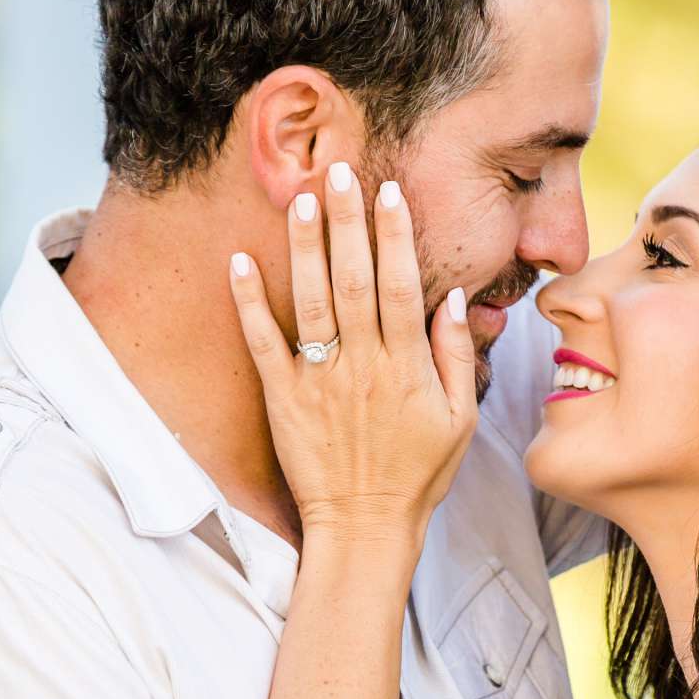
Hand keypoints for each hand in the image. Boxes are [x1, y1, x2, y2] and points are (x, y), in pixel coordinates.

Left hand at [229, 162, 477, 543]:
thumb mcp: (460, 419)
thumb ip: (456, 355)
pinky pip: (263, 343)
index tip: (388, 192)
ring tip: (299, 198)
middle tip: (339, 171)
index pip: (402, 287)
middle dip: (347, 222)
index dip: (395, 236)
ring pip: (311, 302)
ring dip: (304, 247)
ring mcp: (320, 381)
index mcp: (407, 367)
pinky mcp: (283, 399)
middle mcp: (363, 366)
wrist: (365, 528)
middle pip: (355, 281)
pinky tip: (238, 260)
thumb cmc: (418, 474)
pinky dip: (249, 302)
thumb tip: (454, 297)